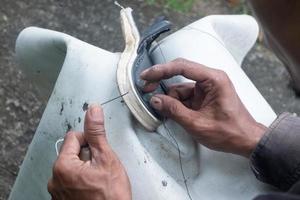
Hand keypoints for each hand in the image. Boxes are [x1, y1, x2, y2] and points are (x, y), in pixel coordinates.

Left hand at [48, 105, 130, 199]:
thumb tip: (93, 111)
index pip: (74, 136)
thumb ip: (96, 132)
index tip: (98, 151)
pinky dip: (83, 180)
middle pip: (73, 152)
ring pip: (74, 166)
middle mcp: (55, 179)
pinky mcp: (64, 199)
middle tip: (100, 167)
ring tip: (99, 179)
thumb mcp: (106, 158)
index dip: (90, 141)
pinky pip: (72, 180)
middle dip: (88, 155)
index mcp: (62, 166)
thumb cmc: (111, 196)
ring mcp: (58, 192)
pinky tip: (94, 187)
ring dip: (86, 168)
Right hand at [141, 58, 266, 156]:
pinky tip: (170, 112)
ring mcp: (207, 88)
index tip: (146, 76)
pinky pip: (185, 97)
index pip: (182, 67)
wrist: (246, 141)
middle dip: (162, 81)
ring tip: (162, 110)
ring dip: (170, 99)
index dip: (161, 70)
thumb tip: (155, 100)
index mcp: (213, 79)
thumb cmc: (229, 132)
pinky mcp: (204, 97)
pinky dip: (176, 104)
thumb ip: (174, 111)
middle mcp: (210, 80)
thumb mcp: (197, 123)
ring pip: (180, 89)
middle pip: (179, 74)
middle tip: (146, 89)